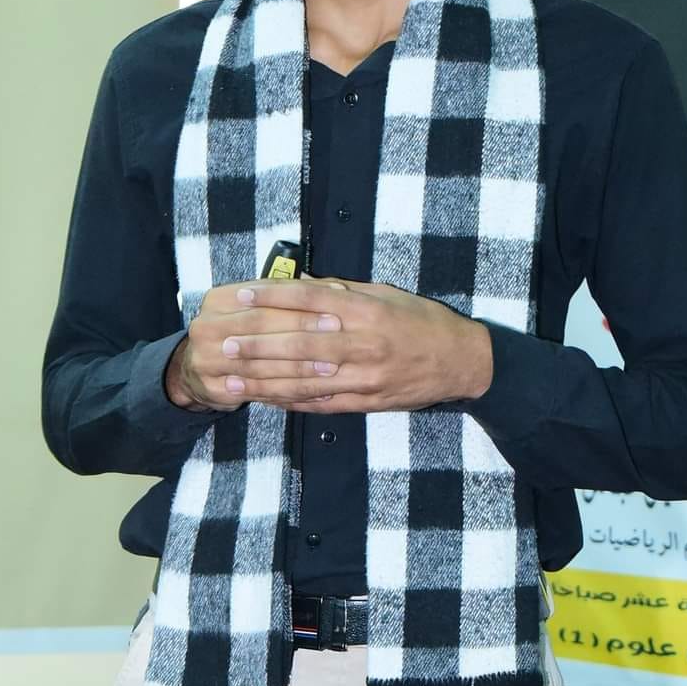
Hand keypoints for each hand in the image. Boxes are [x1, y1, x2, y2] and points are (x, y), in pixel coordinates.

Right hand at [163, 279, 345, 410]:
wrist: (193, 368)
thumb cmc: (234, 333)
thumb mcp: (253, 308)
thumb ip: (289, 298)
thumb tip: (335, 288)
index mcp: (218, 300)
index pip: (263, 297)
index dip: (300, 303)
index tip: (333, 309)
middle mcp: (207, 326)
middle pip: (260, 326)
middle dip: (302, 330)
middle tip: (336, 335)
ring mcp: (206, 359)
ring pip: (262, 362)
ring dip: (300, 366)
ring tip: (331, 367)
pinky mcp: (213, 388)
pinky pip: (259, 391)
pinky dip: (290, 392)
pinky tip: (315, 392)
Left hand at [198, 276, 493, 412]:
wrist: (462, 362)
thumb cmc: (421, 321)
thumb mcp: (385, 294)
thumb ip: (341, 291)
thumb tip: (299, 283)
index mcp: (366, 310)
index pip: (308, 302)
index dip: (270, 299)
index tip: (239, 296)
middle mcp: (363, 344)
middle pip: (300, 345)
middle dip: (258, 345)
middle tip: (224, 342)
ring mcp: (364, 378)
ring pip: (305, 379)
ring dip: (264, 379)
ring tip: (231, 376)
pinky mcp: (366, 402)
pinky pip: (320, 403)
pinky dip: (289, 401)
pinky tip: (263, 396)